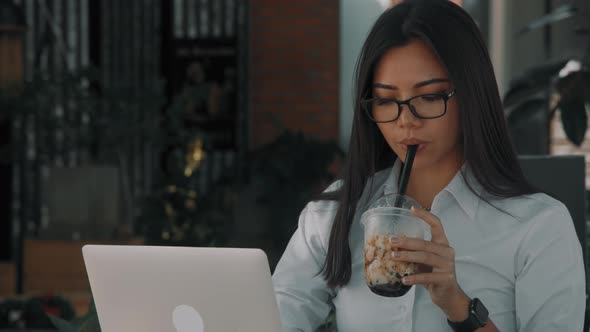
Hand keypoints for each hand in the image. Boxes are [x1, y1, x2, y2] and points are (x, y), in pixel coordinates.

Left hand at [389, 206, 469, 320]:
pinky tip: (403, 279)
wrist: (447, 294)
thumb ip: (414, 252)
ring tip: (393, 257)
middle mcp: (447, 252)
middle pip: (425, 243)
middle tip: (391, 241)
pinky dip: (413, 278)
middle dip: (406, 241)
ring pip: (425, 257)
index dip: (425, 216)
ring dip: (407, 256)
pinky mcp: (445, 279)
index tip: (411, 209)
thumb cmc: (433, 274)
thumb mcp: (424, 261)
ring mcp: (448, 265)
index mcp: (442, 243)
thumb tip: (391, 245)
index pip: (437, 224)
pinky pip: (426, 277)